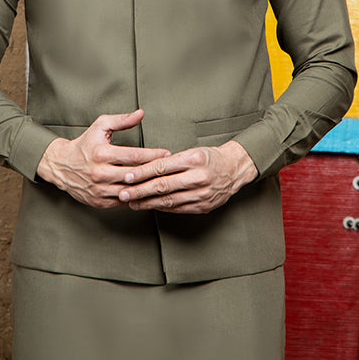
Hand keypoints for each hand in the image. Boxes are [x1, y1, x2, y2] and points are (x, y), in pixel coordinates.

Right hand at [36, 109, 170, 209]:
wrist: (61, 166)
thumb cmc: (84, 144)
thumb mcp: (100, 126)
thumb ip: (122, 120)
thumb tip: (140, 114)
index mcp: (101, 154)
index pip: (133, 156)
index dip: (152, 155)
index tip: (167, 154)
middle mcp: (100, 173)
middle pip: (134, 175)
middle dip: (154, 172)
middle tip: (170, 169)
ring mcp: (99, 189)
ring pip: (130, 191)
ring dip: (147, 187)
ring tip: (163, 182)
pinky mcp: (99, 202)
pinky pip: (123, 201)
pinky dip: (136, 197)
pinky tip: (147, 192)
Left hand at [117, 140, 257, 214]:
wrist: (235, 169)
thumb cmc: (210, 157)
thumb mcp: (192, 151)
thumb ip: (171, 161)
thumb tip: (145, 169)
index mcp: (194, 159)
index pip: (162, 167)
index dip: (143, 172)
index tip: (128, 176)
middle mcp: (198, 177)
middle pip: (163, 186)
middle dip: (140, 191)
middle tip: (123, 193)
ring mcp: (202, 194)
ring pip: (169, 200)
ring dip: (147, 203)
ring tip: (132, 203)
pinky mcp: (203, 207)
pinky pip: (178, 208)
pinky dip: (162, 207)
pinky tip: (150, 206)